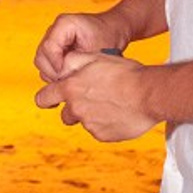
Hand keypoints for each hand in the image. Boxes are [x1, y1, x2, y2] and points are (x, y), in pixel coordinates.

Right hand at [33, 11, 125, 82]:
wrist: (113, 29)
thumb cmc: (108, 36)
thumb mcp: (97, 51)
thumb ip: (79, 63)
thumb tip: (63, 80)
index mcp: (64, 23)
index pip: (49, 48)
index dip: (57, 66)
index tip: (70, 76)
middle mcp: (54, 28)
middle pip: (41, 56)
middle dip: (54, 72)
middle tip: (70, 80)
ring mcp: (52, 37)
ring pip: (41, 61)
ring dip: (53, 74)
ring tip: (71, 79)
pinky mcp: (53, 46)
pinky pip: (45, 63)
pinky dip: (54, 73)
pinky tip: (68, 77)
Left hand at [34, 49, 155, 142]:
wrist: (148, 94)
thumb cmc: (124, 73)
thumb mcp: (96, 57)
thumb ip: (73, 61)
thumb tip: (61, 66)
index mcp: (71, 88)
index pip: (44, 98)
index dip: (47, 97)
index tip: (51, 97)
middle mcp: (76, 108)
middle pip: (65, 114)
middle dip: (74, 107)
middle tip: (93, 97)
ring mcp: (89, 124)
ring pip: (84, 121)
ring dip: (92, 114)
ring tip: (111, 102)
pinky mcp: (102, 136)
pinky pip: (99, 130)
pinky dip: (105, 123)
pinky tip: (119, 112)